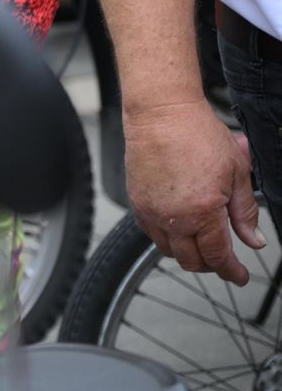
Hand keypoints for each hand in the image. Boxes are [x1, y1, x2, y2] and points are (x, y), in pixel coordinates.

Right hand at [124, 99, 264, 283]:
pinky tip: (178, 227)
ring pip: (169, 251)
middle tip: (223, 261)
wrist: (161, 113)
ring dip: (187, 254)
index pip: (218, 256)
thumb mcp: (237, 172)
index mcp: (203, 211)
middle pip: (191, 261)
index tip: (240, 276)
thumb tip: (254, 240)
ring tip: (201, 244)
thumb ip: (245, 212)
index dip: (232, 272)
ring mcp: (151, 211)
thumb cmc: (198, 135)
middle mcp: (173, 217)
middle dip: (211, 266)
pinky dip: (166, 238)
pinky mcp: (136, 202)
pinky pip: (151, 233)